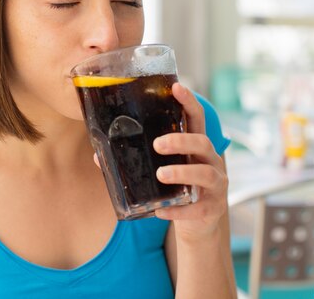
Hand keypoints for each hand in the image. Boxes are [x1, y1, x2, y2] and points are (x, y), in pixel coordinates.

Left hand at [152, 82, 228, 242]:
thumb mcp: (163, 170)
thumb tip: (97, 155)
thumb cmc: (177, 188)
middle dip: (181, 141)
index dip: (189, 101)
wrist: (199, 225)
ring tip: (162, 174)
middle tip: (158, 144)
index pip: (197, 118)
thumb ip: (137, 160)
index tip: (176, 87)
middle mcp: (210, 161)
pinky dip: (179, 210)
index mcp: (196, 147)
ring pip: (205, 174)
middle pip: (203, 143)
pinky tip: (161, 211)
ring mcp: (216, 185)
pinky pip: (198, 208)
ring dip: (182, 172)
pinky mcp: (213, 208)